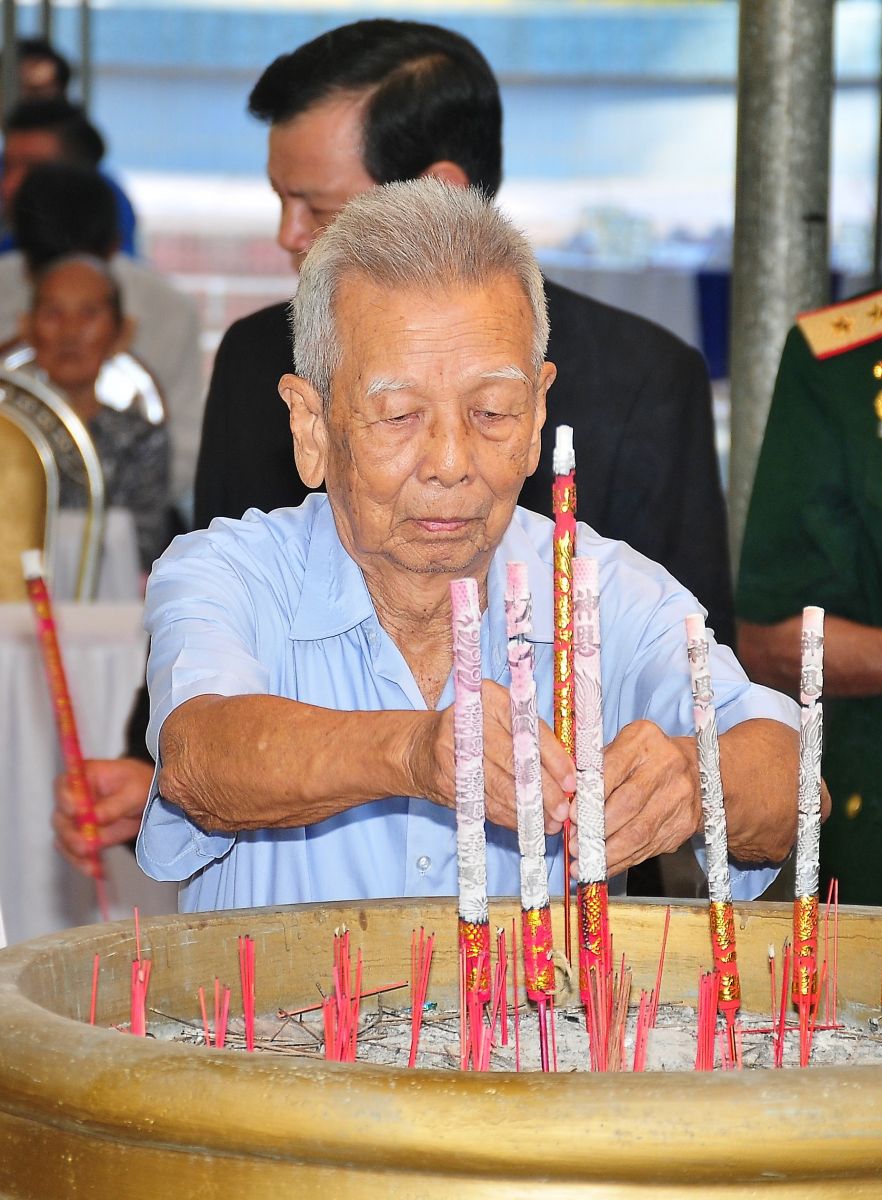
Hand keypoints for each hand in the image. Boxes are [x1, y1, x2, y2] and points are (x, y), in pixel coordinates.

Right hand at [52, 757, 153, 876]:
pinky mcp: (82, 837)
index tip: (77, 812)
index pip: (63, 786)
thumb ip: (113, 805)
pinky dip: (84, 864)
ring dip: (77, 854)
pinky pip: (76, 853)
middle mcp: (73, 799)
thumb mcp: (134, 791)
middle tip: (87, 846)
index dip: (66, 800)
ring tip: (94, 865)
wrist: (147, 798)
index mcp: (82, 777)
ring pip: (64, 840)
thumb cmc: (140, 784)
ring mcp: (74, 820)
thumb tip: (95, 818)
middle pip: (60, 818)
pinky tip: (97, 870)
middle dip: (71, 835)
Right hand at [409, 680, 574, 834]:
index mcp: (492, 697)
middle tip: (562, 809)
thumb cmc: (475, 733)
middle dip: (543, 789)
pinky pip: (482, 802)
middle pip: (515, 760)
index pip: (529, 730)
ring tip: (548, 822)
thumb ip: (533, 738)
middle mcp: (471, 718)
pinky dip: (506, 817)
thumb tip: (568, 774)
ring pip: (499, 785)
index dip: (554, 758)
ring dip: (527, 809)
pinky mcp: (444, 776)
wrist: (422, 747)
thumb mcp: (502, 720)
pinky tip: (523, 825)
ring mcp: (453, 748)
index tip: (571, 781)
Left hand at [569, 720, 700, 877]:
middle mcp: (666, 766)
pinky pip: (650, 847)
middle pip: (627, 804)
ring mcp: (680, 796)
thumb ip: (595, 769)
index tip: (572, 815)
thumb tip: (568, 804)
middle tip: (577, 843)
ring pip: (639, 832)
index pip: (613, 769)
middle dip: (597, 829)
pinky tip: (606, 865)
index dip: (591, 796)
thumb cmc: (647, 759)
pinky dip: (624, 860)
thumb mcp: (622, 748)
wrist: (699, 769)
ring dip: (608, 852)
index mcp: (644, 740)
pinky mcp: (685, 823)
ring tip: (586, 861)